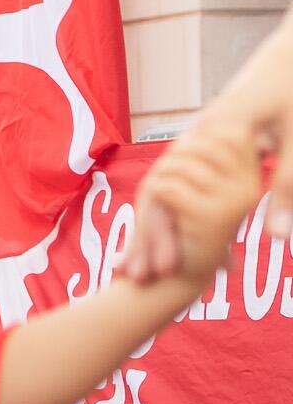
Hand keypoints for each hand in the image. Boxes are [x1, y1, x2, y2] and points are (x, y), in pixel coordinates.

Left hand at [121, 125, 262, 284]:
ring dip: (158, 181)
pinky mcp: (212, 216)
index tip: (185, 160)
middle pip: (195, 143)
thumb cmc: (180, 220)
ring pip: (177, 165)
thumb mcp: (196, 183)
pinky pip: (167, 188)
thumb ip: (210, 155)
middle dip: (171, 159)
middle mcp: (249, 187)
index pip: (223, 131)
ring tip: (164, 205)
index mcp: (250, 176)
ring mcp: (234, 201)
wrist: (178, 275)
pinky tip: (164, 217)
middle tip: (167, 185)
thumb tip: (240, 128)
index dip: (193, 140)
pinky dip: (153, 200)